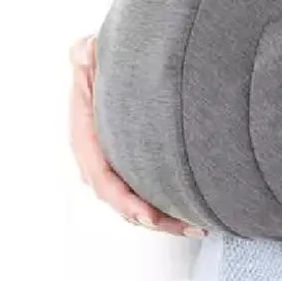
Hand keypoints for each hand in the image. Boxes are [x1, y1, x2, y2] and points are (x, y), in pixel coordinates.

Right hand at [68, 35, 204, 236]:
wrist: (111, 60)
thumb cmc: (101, 59)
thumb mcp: (89, 53)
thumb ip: (85, 56)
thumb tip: (83, 53)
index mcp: (84, 136)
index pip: (101, 177)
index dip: (124, 200)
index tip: (147, 215)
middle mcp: (96, 157)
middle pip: (121, 201)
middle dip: (152, 220)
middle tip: (186, 226)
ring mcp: (114, 165)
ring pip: (135, 205)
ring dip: (165, 221)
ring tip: (198, 227)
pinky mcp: (131, 167)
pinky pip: (146, 195)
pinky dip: (167, 209)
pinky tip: (193, 215)